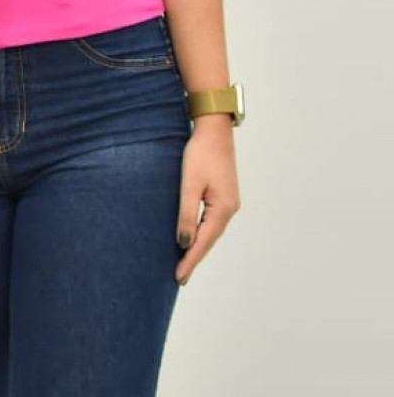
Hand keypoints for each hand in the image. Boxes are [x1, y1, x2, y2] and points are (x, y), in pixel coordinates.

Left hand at [175, 117, 239, 283]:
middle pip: (209, 240)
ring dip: (198, 246)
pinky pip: (210, 221)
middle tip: (180, 277)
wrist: (214, 132)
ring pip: (210, 231)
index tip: (179, 277)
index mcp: (223, 209)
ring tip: (184, 262)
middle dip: (194, 258)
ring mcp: (228, 203)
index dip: (190, 260)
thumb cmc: (200, 155)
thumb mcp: (189, 185)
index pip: (204, 242)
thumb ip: (186, 214)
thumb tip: (183, 242)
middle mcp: (229, 209)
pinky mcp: (223, 196)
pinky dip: (201, 232)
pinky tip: (192, 237)